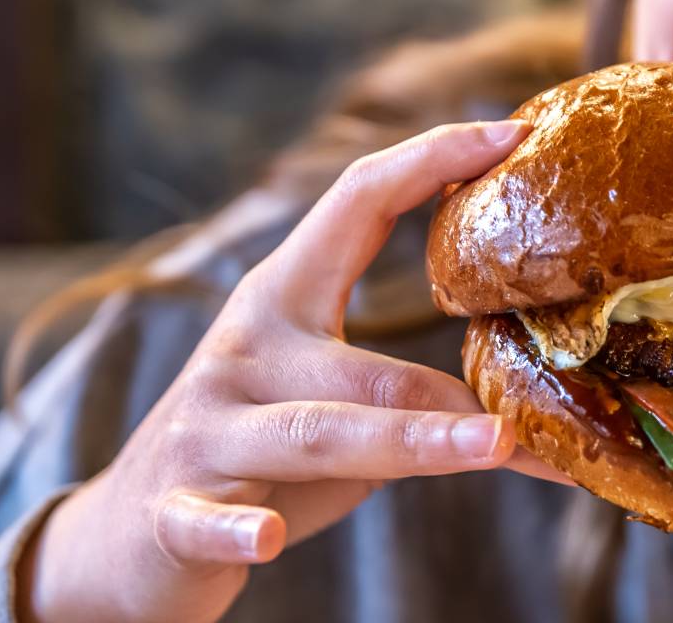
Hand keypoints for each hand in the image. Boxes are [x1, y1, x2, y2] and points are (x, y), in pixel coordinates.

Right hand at [21, 121, 569, 622]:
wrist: (130, 536)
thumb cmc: (260, 452)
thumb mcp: (330, 397)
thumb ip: (407, 384)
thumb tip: (542, 394)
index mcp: (283, 297)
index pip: (357, 203)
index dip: (430, 159)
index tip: (511, 132)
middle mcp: (245, 351)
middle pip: (365, 364)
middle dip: (453, 391)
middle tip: (538, 411)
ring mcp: (207, 430)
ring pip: (318, 434)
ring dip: (412, 442)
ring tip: (493, 446)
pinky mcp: (173, 511)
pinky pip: (207, 520)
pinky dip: (235, 529)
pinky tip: (267, 540)